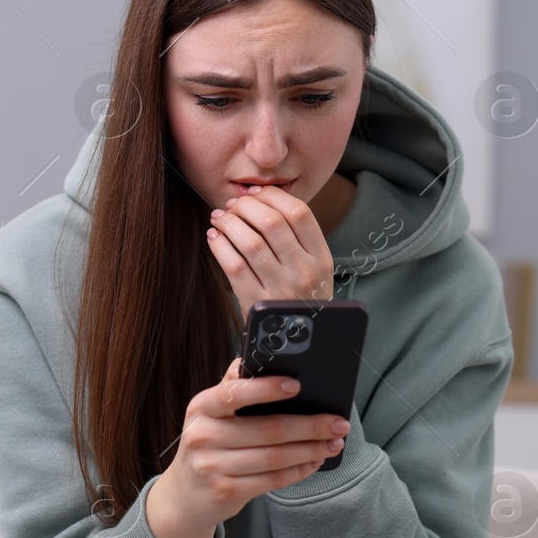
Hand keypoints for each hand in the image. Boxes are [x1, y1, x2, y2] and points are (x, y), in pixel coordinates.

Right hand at [148, 355, 351, 537]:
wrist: (185, 495)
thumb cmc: (208, 445)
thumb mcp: (210, 414)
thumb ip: (233, 388)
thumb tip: (257, 358)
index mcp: (202, 407)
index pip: (234, 393)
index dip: (267, 389)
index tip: (297, 385)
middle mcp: (204, 436)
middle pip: (268, 429)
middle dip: (310, 426)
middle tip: (338, 423)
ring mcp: (213, 467)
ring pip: (275, 457)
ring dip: (311, 450)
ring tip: (334, 443)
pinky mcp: (227, 492)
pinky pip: (273, 480)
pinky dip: (299, 470)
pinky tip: (314, 461)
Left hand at [206, 184, 334, 318]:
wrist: (297, 345)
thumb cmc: (300, 297)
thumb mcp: (314, 269)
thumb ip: (295, 236)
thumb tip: (257, 196)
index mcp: (322, 259)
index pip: (300, 213)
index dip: (272, 196)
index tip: (254, 192)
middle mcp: (305, 273)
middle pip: (272, 222)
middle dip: (246, 206)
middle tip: (233, 204)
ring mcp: (281, 289)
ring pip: (250, 242)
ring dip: (229, 223)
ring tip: (219, 217)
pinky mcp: (256, 303)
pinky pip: (233, 266)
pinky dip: (219, 246)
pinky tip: (214, 237)